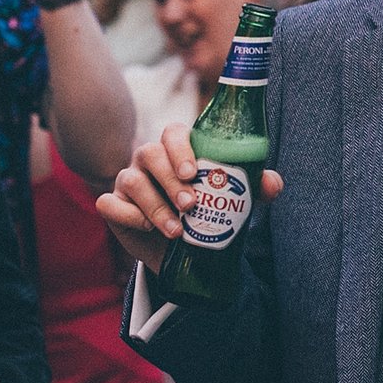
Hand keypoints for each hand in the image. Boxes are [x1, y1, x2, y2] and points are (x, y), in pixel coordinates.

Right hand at [95, 123, 284, 273]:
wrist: (184, 250)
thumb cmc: (208, 213)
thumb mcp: (234, 202)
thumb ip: (254, 188)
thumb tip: (272, 184)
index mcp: (177, 150)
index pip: (172, 132)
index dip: (180, 147)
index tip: (193, 171)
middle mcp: (149, 160)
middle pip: (149, 153)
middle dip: (170, 179)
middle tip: (191, 205)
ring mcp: (129, 180)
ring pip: (131, 180)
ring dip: (155, 205)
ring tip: (177, 230)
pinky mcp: (114, 205)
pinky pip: (110, 204)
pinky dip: (128, 215)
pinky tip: (147, 228)